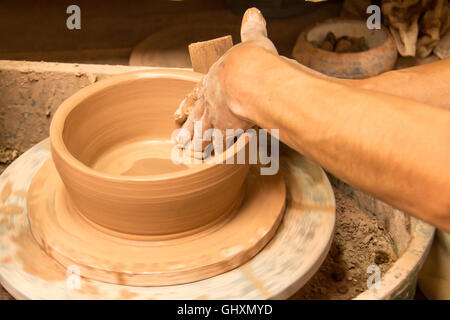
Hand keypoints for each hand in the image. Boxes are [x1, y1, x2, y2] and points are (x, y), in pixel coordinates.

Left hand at [174, 8, 277, 149]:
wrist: (248, 80)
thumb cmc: (250, 60)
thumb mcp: (252, 40)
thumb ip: (252, 29)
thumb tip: (254, 13)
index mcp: (213, 80)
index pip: (197, 94)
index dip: (188, 103)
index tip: (178, 114)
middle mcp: (210, 100)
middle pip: (195, 117)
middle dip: (186, 129)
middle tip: (176, 140)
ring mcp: (215, 117)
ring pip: (201, 134)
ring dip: (194, 145)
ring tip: (186, 155)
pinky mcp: (225, 132)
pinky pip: (218, 146)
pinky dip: (214, 155)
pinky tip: (210, 163)